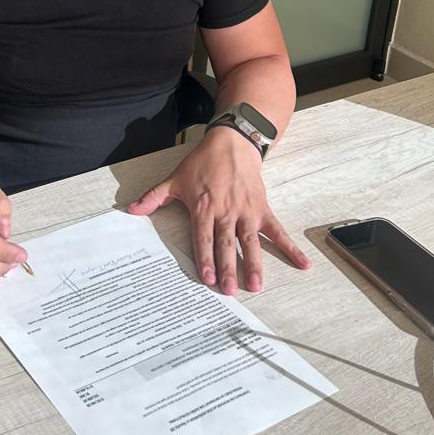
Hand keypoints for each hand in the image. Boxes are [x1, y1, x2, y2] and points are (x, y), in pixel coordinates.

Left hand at [127, 127, 311, 293]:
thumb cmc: (202, 164)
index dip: (205, 257)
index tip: (207, 278)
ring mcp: (246, 212)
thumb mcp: (175, 179)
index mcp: (204, 207)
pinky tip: (303, 264)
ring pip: (250, 241)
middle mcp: (226, 212)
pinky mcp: (262, 209)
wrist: (231, 143)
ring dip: (255, 264)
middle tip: (230, 290)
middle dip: (228, 268)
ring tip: (257, 285)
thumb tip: (130, 210)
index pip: (203, 237)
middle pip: (227, 243)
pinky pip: (277, 231)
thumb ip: (154, 197)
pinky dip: (290, 248)